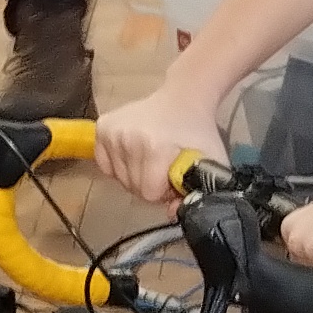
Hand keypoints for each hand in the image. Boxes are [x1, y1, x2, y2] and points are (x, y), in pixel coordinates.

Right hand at [93, 75, 224, 197]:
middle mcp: (127, 138)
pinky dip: (119, 166)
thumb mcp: (210, 164)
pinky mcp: (102, 126)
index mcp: (154, 148)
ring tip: (152, 158)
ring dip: (135, 175)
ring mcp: (112, 131)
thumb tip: (173, 214)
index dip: (164, 190)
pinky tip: (135, 153)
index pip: (149, 193)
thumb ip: (199, 193)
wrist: (183, 98)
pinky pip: (105, 165)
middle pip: (133, 188)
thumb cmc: (198, 132)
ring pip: (119, 179)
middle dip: (150, 184)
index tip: (174, 176)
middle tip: (164, 168)